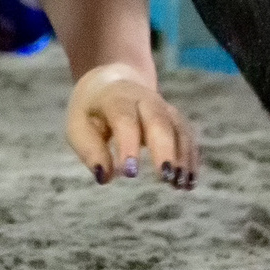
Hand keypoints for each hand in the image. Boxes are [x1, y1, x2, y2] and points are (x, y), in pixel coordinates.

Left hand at [66, 62, 197, 188]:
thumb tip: (104, 176)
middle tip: (166, 177)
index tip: (130, 173)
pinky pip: (188, 137)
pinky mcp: (175, 119)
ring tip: (181, 185)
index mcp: (116, 98)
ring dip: (183, 157)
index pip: (124, 120)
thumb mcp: (79, 126)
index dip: (128, 146)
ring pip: (179, 129)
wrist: (112, 84)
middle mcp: (144, 99)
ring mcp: (164, 107)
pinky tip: (188, 182)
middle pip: (159, 121)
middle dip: (165, 149)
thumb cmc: (92, 112)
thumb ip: (90, 150)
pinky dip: (190, 159)